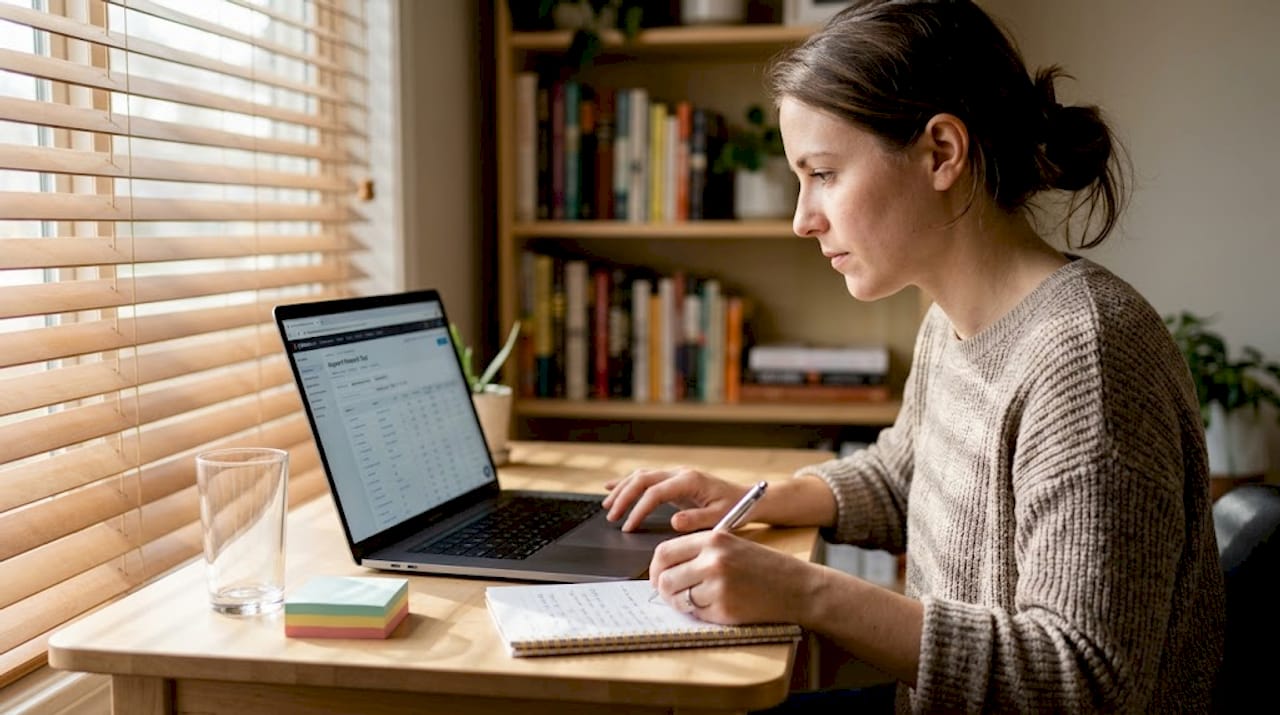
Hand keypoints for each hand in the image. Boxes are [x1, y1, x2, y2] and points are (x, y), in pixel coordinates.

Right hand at [603, 467, 751, 531]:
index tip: (629, 527)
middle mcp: (680, 474)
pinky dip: (627, 482)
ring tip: (606, 506)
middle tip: (611, 517)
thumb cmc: (735, 509)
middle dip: (623, 498)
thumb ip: (697, 520)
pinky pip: (646, 478)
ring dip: (622, 489)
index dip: (638, 510)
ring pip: (641, 476)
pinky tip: (611, 487)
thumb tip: (673, 522)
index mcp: (689, 481)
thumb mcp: (720, 518)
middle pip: (642, 480)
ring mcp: (676, 475)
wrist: (746, 498)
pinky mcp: (674, 481)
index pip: (655, 493)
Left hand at [649, 530, 818, 624]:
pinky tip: (720, 606)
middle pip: (665, 579)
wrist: (797, 586)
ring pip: (678, 599)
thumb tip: (662, 570)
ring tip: (700, 599)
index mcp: (712, 540)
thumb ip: (699, 552)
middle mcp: (712, 561)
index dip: (655, 569)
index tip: (658, 577)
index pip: (664, 553)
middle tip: (673, 594)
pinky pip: (697, 614)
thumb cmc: (764, 566)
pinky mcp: (725, 610)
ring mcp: (718, 586)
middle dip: (664, 590)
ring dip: (682, 603)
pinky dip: (703, 613)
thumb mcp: (732, 544)